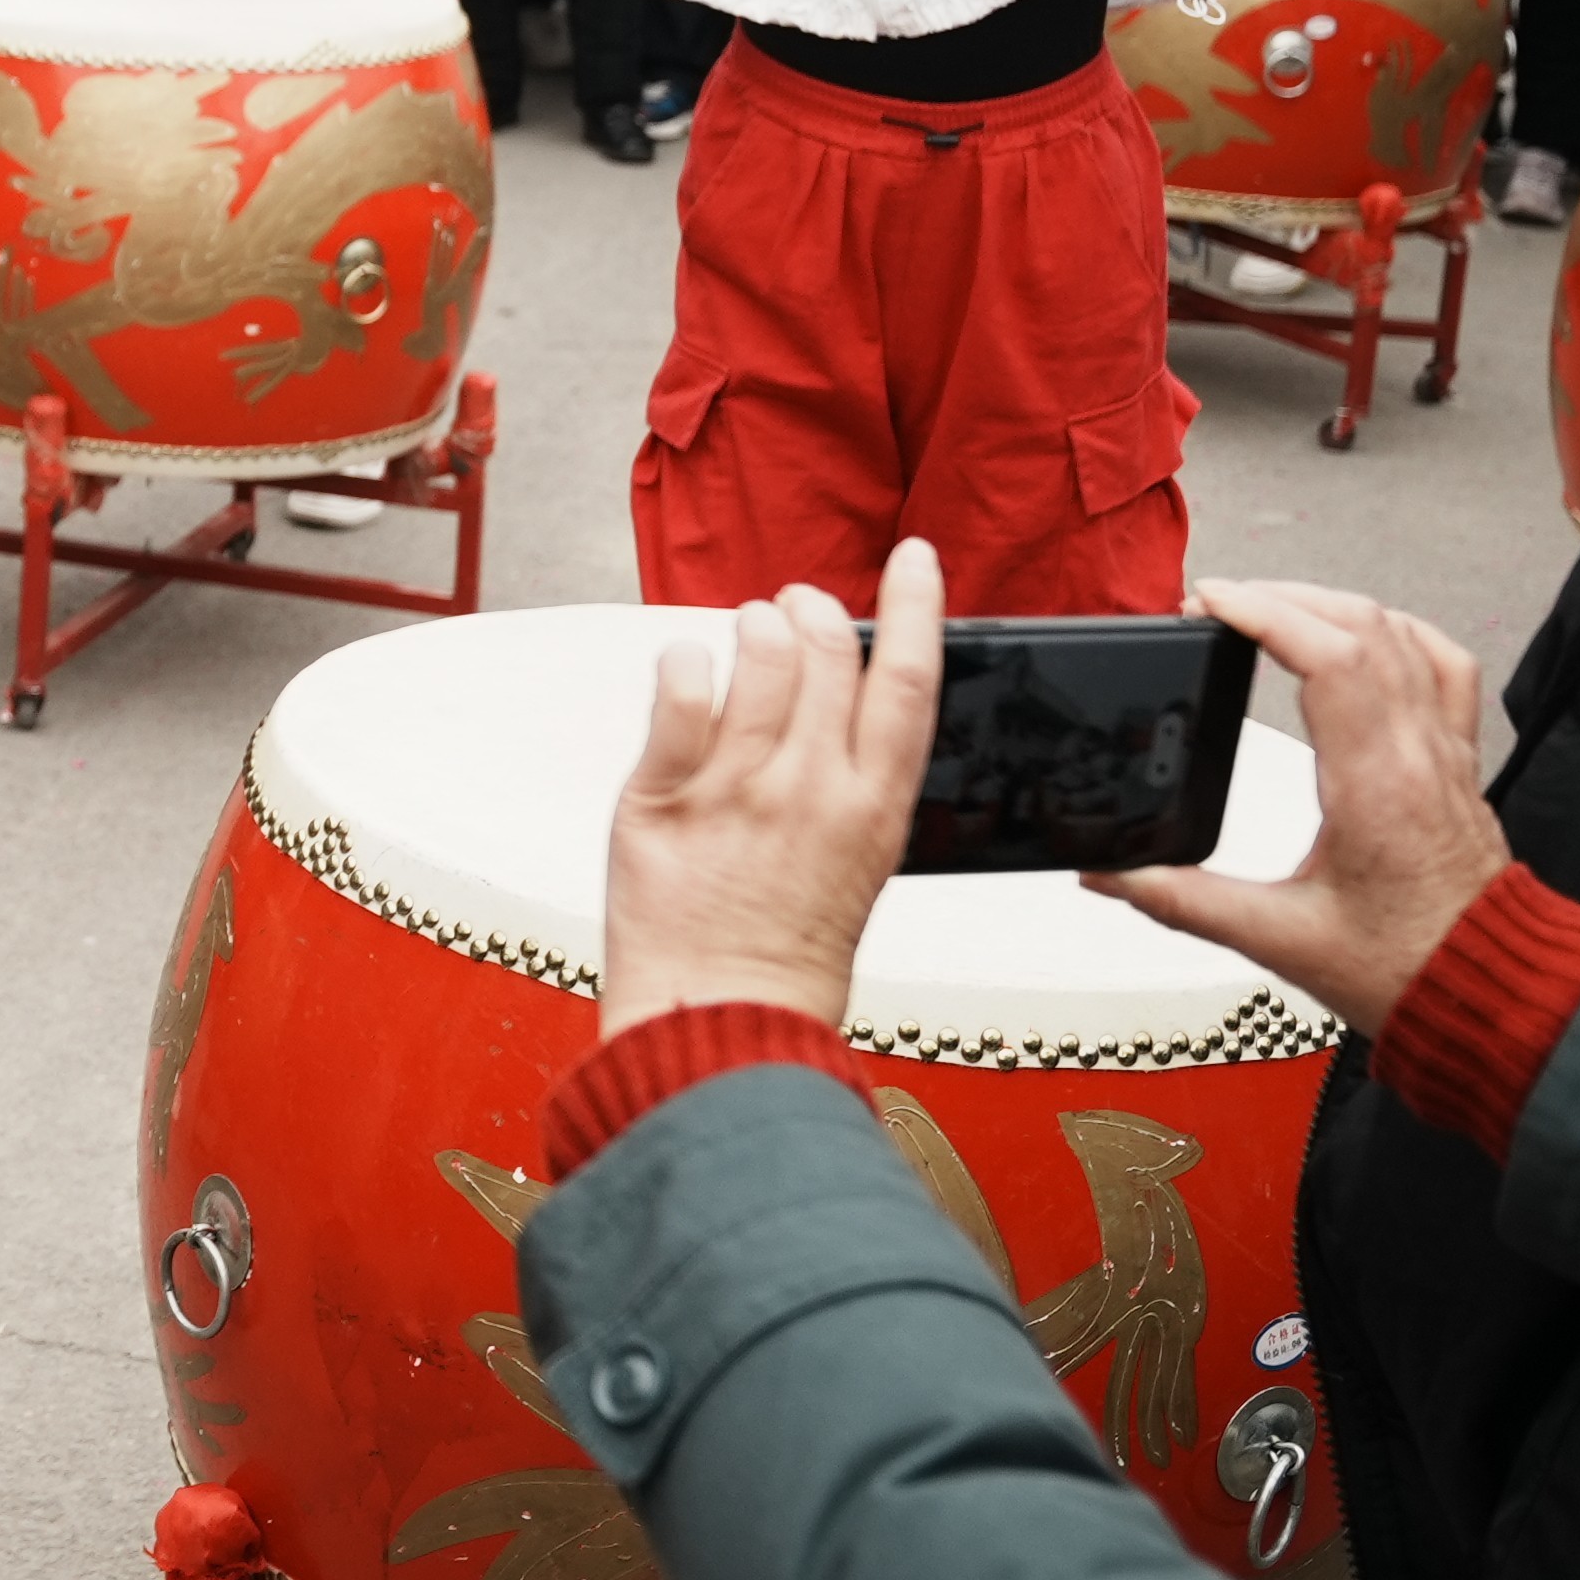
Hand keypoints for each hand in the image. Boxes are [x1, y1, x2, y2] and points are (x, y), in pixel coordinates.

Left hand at [595, 542, 942, 1036]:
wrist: (721, 1021)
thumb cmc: (788, 950)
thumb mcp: (860, 861)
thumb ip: (853, 780)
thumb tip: (842, 699)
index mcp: (876, 807)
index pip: (910, 681)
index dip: (915, 606)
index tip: (915, 557)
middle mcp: (814, 788)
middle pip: (829, 650)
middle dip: (811, 608)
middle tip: (795, 607)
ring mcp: (738, 789)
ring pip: (757, 656)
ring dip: (751, 626)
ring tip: (744, 637)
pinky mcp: (664, 798)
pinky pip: (678, 693)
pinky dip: (683, 663)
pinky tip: (687, 670)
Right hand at [1097, 579, 1501, 1031]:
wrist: (1491, 992)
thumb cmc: (1410, 968)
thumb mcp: (1279, 938)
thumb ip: (1182, 902)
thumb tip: (1109, 874)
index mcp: (1375, 785)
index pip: (1330, 656)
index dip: (1264, 612)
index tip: (1208, 602)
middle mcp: (1418, 754)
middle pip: (1362, 626)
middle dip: (1281, 597)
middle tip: (1219, 606)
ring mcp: (1445, 753)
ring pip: (1402, 634)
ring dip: (1331, 605)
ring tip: (1272, 608)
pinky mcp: (1457, 763)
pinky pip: (1443, 666)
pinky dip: (1397, 631)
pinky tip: (1365, 633)